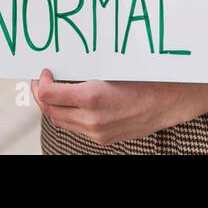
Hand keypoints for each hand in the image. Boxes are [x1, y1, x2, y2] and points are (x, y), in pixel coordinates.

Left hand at [29, 70, 199, 144]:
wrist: (167, 102)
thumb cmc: (141, 79)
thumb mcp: (108, 69)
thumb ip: (81, 74)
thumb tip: (59, 71)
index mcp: (92, 98)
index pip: (49, 95)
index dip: (41, 83)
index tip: (43, 73)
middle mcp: (92, 119)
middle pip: (51, 111)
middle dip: (41, 95)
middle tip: (40, 82)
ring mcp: (97, 132)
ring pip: (61, 122)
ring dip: (52, 107)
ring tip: (51, 92)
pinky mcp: (103, 139)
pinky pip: (76, 127)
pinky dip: (67, 115)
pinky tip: (69, 103)